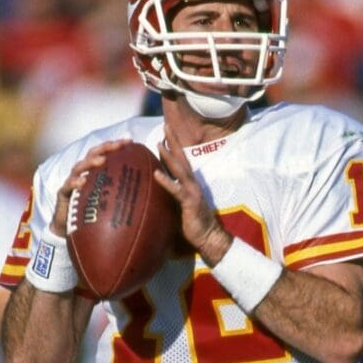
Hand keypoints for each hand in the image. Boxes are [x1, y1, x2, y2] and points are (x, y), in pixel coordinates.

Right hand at [51, 140, 131, 235]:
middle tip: (118, 145)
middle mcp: (83, 174)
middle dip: (105, 147)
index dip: (115, 146)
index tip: (130, 142)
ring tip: (102, 161)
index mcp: (95, 173)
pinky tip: (82, 182)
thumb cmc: (94, 216)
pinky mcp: (63, 194)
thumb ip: (126, 194)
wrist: (71, 230)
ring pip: (79, 167)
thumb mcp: (111, 203)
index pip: (105, 154)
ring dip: (90, 162)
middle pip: (92, 155)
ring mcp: (72, 182)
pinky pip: (67, 186)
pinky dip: (74, 182)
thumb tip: (150, 191)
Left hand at [153, 125, 230, 263]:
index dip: (172, 147)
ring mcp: (192, 191)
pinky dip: (166, 181)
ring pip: (180, 169)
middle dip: (173, 140)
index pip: (179, 161)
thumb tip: (153, 194)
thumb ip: (169, 197)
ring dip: (169, 155)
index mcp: (188, 183)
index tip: (163, 133)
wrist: (209, 237)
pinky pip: (176, 190)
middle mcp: (191, 183)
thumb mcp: (178, 207)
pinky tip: (156, 174)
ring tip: (159, 143)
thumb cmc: (193, 225)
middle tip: (166, 125)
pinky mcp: (190, 202)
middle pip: (181, 157)